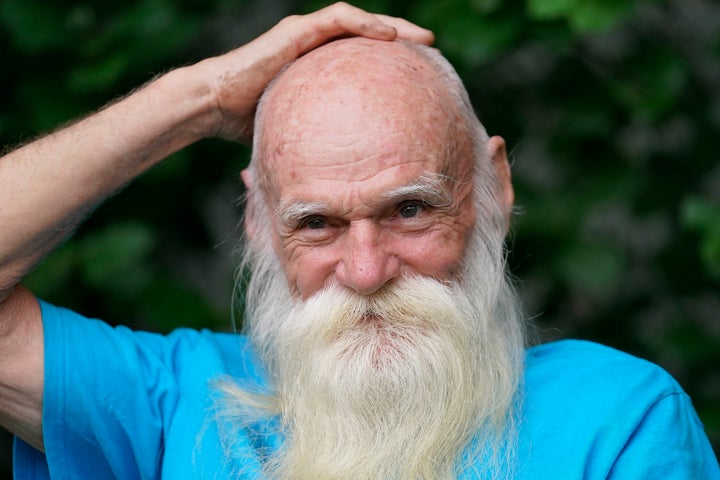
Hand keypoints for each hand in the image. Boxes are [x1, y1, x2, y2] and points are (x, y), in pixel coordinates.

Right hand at [197, 2, 433, 141]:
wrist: (215, 106)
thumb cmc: (249, 123)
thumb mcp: (298, 132)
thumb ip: (320, 141)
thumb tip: (338, 178)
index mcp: (319, 67)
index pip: (364, 58)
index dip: (393, 63)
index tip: (420, 76)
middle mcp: (316, 46)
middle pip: (369, 36)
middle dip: (404, 39)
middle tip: (432, 52)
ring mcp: (306, 35)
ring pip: (359, 22)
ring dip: (394, 27)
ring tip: (423, 39)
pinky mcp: (297, 31)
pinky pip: (338, 20)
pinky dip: (366, 24)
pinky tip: (391, 36)